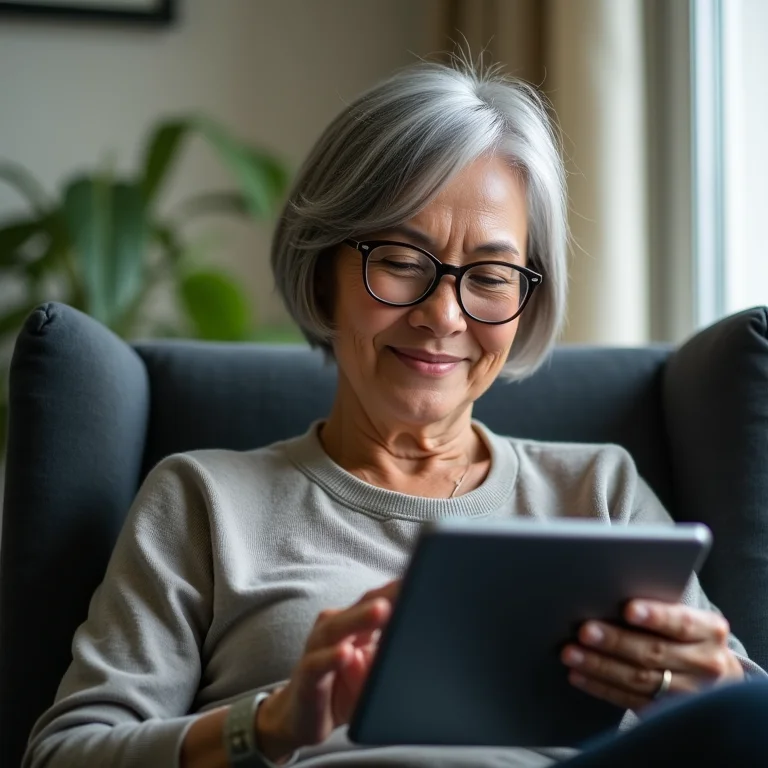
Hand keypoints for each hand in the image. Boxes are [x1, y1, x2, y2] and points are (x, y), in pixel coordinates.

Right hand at [256, 579, 399, 761]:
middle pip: (359, 607)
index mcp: (353, 623)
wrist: (300, 717)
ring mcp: (317, 649)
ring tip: (382, 610)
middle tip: (406, 586)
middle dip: (384, 596)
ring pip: (336, 628)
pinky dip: (331, 657)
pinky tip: (346, 653)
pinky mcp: (306, 675)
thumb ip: (388, 654)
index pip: (377, 600)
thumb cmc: (342, 687)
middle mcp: (334, 628)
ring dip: (359, 619)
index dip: (398, 591)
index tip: (422, 578)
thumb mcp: (373, 672)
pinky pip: (317, 663)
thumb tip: (414, 641)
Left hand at [561, 600, 743, 711]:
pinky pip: (630, 700)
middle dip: (615, 641)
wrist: (718, 680)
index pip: (682, 623)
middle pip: (654, 652)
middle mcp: (705, 663)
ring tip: (571, 653)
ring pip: (639, 679)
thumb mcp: (688, 618)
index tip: (628, 609)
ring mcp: (689, 694)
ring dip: (599, 666)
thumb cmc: (688, 635)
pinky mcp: (668, 713)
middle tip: (584, 631)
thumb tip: (609, 593)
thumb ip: (660, 608)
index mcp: (710, 631)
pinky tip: (578, 675)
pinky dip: (601, 687)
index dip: (655, 616)